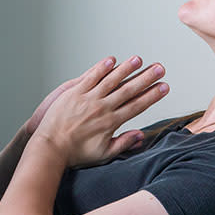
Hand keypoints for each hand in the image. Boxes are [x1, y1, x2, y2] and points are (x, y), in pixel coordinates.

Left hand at [30, 55, 168, 168]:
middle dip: (146, 78)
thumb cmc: (75, 153)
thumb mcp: (103, 154)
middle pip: (128, 90)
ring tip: (140, 59)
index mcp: (110, 123)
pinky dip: (101, 68)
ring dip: (127, 69)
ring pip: (111, 80)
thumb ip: (123, 143)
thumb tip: (141, 135)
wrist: (50, 147)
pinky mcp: (74, 92)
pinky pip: (90, 77)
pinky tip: (112, 60)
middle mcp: (102, 108)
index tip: (164, 87)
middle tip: (160, 68)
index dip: (152, 95)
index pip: (137, 106)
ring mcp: (88, 98)